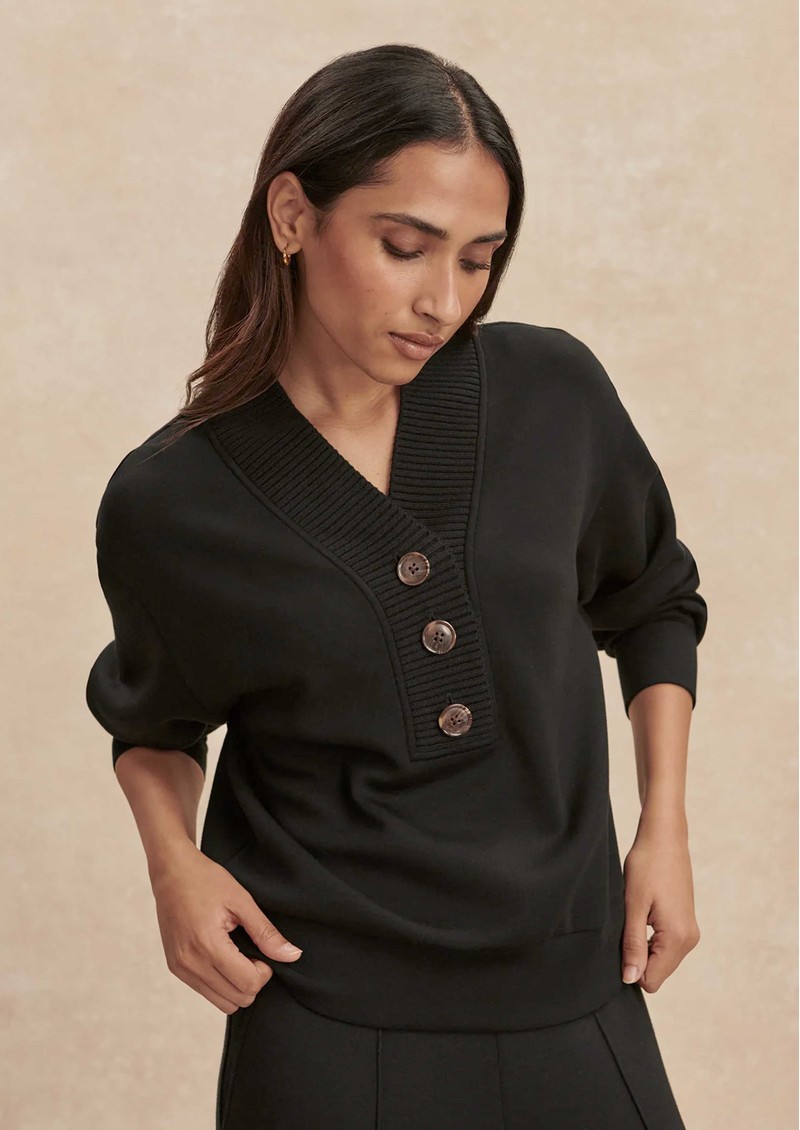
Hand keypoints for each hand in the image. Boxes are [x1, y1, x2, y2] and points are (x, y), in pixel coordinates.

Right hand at [149, 840, 303, 1012]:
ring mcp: (180, 968)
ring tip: (237, 955)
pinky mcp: (175, 968)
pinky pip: (205, 992)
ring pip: (222, 1003)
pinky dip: (221, 983)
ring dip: (237, 986)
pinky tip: (223, 957)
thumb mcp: (241, 901)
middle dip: (252, 980)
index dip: (264, 971)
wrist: (172, 872)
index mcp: (207, 945)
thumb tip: (292, 955)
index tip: (261, 950)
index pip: (247, 984)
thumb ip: (266, 932)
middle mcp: (190, 963)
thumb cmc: (206, 880)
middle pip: (237, 999)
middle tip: (251, 952)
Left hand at [620, 827, 700, 992]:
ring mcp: (690, 932)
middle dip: (638, 958)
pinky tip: (643, 915)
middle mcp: (690, 940)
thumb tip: (631, 979)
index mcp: (678, 938)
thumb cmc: (646, 866)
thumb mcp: (633, 906)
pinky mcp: (686, 924)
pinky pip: (666, 946)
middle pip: (658, 972)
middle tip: (626, 925)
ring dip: (644, 946)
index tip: (620, 940)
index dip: (631, 967)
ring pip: (662, 960)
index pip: (651, 980)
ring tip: (635, 917)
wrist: (664, 838)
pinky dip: (651, 938)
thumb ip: (633, 945)